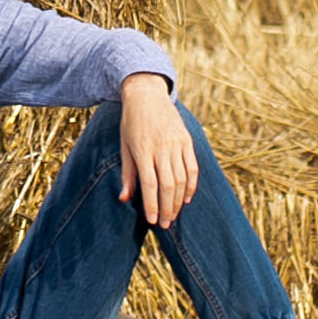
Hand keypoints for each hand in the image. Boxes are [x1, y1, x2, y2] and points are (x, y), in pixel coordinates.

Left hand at [117, 72, 198, 230]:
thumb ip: (127, 173)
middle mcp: (161, 147)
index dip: (152, 205)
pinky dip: (192, 185)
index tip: (152, 221)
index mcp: (143, 149)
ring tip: (173, 214)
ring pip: (182, 179)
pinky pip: (193, 167)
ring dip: (179, 200)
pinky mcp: (187, 140)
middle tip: (164, 224)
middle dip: (167, 208)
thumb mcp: (124, 146)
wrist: (146, 94)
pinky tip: (186, 198)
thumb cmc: (131, 123)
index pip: (150, 184)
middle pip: (168, 185)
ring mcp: (176, 143)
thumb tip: (125, 199)